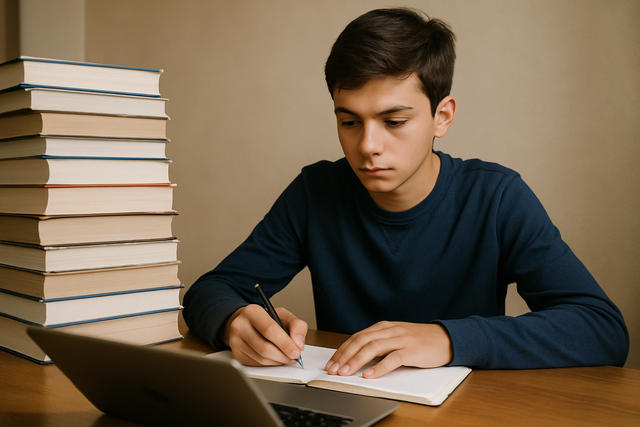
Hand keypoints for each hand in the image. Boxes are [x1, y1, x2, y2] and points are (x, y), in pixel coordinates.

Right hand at [221, 304, 307, 366]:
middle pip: (265, 348)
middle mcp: (240, 326)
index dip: (285, 343)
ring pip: (261, 359)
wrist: (244, 323)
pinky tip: (275, 358)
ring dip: (278, 361)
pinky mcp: (236, 355)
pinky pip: (256, 365)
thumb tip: (299, 344)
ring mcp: (235, 342)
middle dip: (283, 355)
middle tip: (294, 356)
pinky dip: (270, 364)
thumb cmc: (265, 319)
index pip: (270, 330)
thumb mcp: (282, 314)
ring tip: (286, 357)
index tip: (296, 351)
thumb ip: (296, 325)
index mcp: (252, 312)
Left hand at [325, 321, 452, 378]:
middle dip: (344, 356)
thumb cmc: (418, 341)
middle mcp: (390, 330)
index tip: (331, 363)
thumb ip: (378, 344)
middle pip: (361, 341)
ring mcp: (401, 339)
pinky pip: (393, 358)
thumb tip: (356, 358)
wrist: (445, 339)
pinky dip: (379, 367)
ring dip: (356, 361)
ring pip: (373, 348)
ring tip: (345, 373)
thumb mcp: (395, 338)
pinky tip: (369, 375)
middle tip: (333, 370)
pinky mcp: (412, 350)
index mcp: (383, 327)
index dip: (342, 350)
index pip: (357, 337)